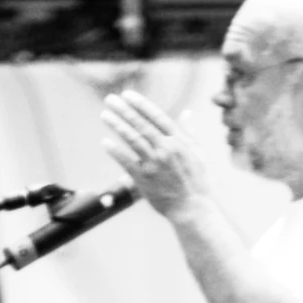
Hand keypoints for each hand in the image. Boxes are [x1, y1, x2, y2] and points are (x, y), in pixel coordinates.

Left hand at [100, 92, 208, 218]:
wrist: (192, 207)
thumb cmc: (196, 180)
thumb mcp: (197, 152)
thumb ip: (188, 131)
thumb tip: (187, 112)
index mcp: (179, 140)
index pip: (156, 116)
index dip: (140, 104)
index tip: (127, 95)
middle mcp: (166, 148)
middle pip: (141, 124)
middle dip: (124, 110)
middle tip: (109, 100)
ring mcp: (155, 163)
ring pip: (133, 139)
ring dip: (117, 125)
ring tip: (104, 115)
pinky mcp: (145, 178)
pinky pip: (127, 162)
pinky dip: (115, 151)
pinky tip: (105, 142)